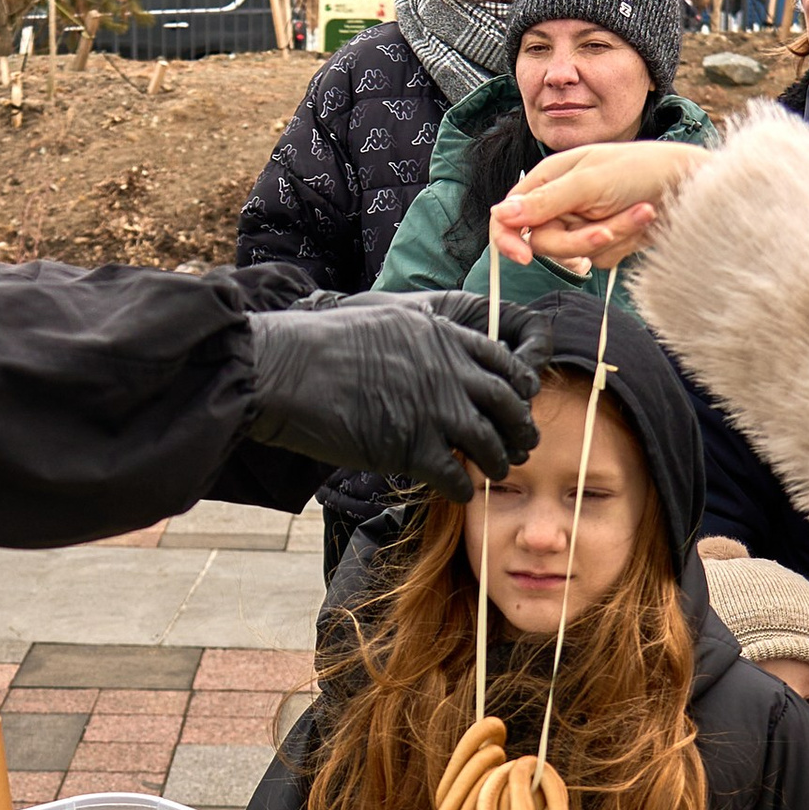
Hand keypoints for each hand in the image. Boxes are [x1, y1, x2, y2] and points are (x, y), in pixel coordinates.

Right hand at [245, 298, 539, 497]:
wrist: (288, 370)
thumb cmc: (321, 343)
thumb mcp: (384, 318)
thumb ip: (419, 331)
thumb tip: (430, 338)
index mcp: (442, 337)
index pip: (502, 362)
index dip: (515, 387)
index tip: (516, 404)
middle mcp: (447, 372)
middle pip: (507, 404)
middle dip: (519, 428)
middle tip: (521, 445)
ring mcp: (434, 410)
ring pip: (490, 443)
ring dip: (497, 461)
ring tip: (495, 472)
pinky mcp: (412, 447)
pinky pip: (456, 475)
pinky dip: (462, 488)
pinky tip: (458, 492)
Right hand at [492, 139, 705, 275]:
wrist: (690, 186)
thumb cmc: (642, 169)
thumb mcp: (589, 182)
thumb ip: (545, 201)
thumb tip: (501, 214)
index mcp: (549, 179)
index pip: (510, 215)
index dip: (509, 238)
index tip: (523, 256)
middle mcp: (562, 202)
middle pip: (544, 242)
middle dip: (579, 239)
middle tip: (606, 231)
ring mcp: (584, 222)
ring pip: (576, 253)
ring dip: (611, 236)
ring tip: (640, 212)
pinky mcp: (606, 240)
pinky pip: (600, 258)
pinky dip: (624, 242)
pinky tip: (643, 220)